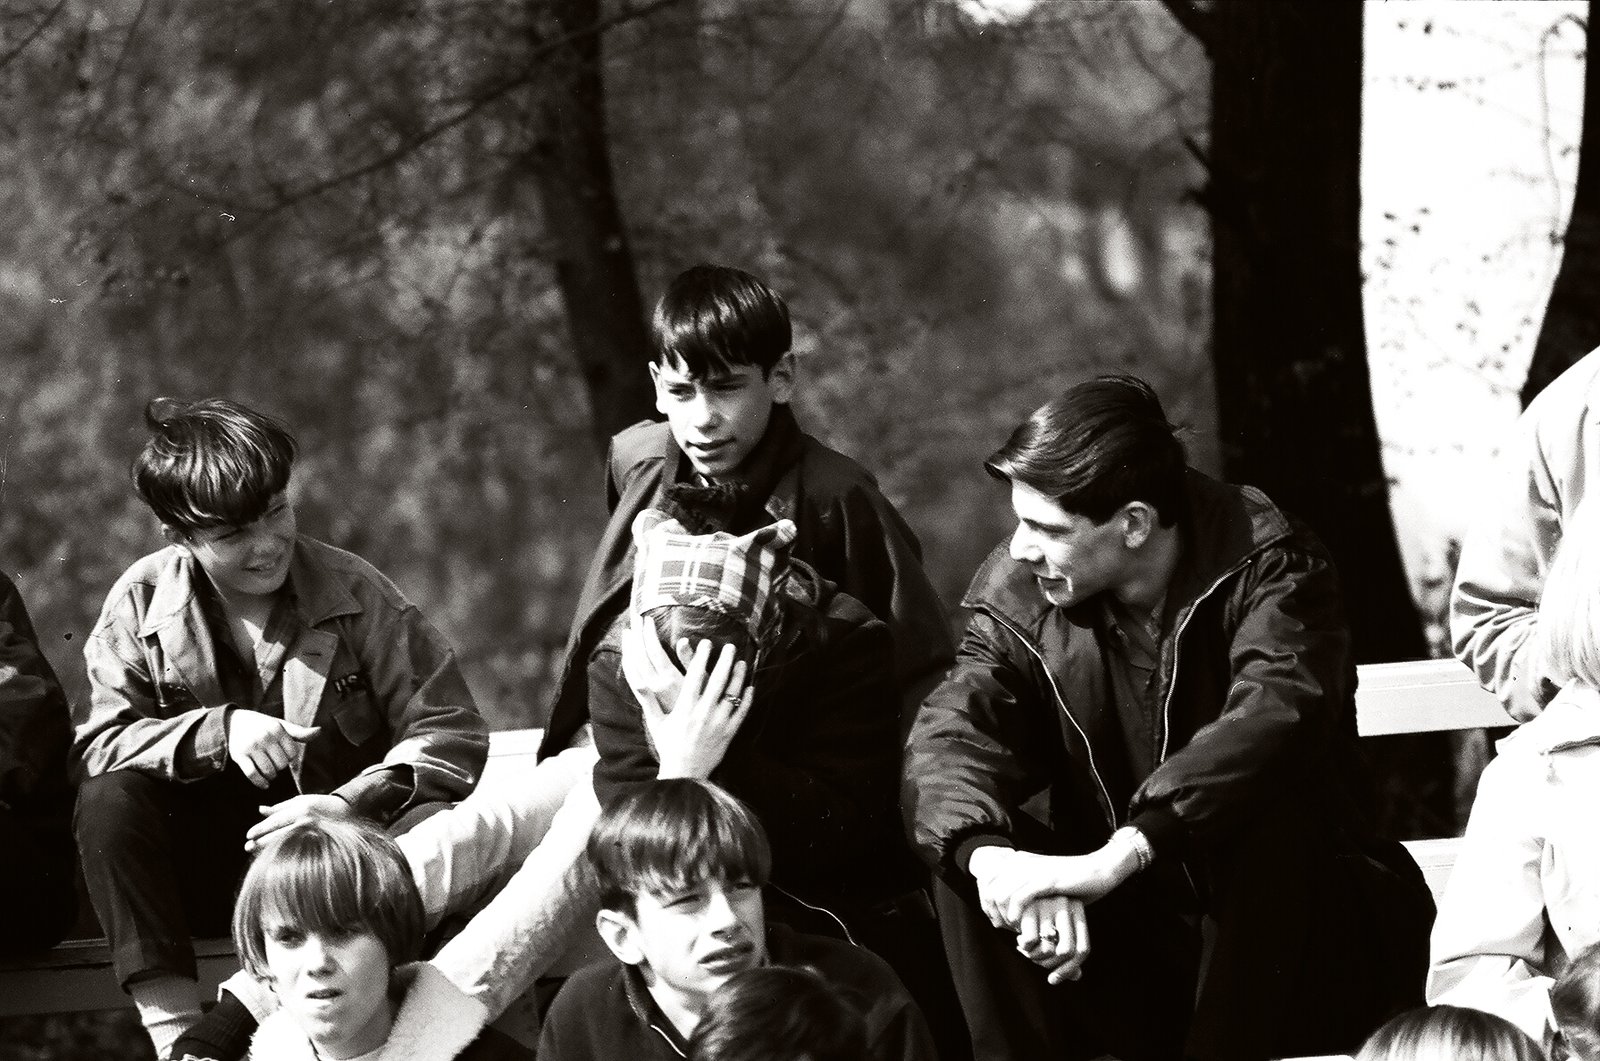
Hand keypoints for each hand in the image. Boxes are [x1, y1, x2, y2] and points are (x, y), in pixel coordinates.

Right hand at [226, 710, 318, 787]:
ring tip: (270, 774)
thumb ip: (299, 732)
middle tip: (275, 764)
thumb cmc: (262, 726)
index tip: (283, 756)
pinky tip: (264, 785)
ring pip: (268, 771)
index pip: (292, 753)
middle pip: (281, 764)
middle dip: (280, 767)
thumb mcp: (280, 725)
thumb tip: (320, 731)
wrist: (233, 722)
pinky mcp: (239, 756)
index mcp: (277, 729)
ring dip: (271, 776)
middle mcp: (265, 737)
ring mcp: (251, 747)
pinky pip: (252, 774)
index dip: (290, 758)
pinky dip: (260, 783)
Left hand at [245, 794, 352, 851]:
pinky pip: (296, 850)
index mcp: (302, 809)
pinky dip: (283, 852)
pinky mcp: (318, 843)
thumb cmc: (322, 805)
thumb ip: (280, 806)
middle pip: (278, 834)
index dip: (260, 829)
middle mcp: (307, 821)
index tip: (248, 835)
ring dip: (268, 849)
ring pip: (285, 844)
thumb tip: (259, 810)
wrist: (349, 812)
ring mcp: (313, 834)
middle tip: (247, 846)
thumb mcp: (302, 801)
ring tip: (255, 851)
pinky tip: (274, 855)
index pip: (275, 821)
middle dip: (260, 842)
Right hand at [621, 626, 751, 779]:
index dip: (702, 658)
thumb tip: (638, 681)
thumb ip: (648, 700)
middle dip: (725, 661)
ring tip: (743, 663)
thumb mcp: (656, 722)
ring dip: (739, 677)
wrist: (684, 773)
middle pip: (717, 681)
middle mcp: (703, 713)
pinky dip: (747, 700)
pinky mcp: (729, 734)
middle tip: (731, 646)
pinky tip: (750, 688)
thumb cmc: (668, 746)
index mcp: (685, 708)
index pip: (695, 676)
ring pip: (732, 694)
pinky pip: (741, 713)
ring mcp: (718, 723)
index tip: (707, 643)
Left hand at [970, 847, 1123, 928]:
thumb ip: (1025, 891)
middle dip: (990, 909)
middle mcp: (1022, 862)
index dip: (986, 901)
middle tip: (1000, 926)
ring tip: (1010, 927)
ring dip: (1002, 914)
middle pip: (989, 887)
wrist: (1101, 870)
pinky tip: (1018, 924)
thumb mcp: (1044, 883)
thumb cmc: (1074, 882)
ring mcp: (1033, 870)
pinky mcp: (1046, 879)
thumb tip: (1007, 911)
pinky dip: (1015, 913)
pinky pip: (1020, 897)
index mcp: (1020, 860)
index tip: (995, 919)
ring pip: (1000, 893)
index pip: (987, 879)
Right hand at [1015, 894, 1090, 983]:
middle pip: (1067, 952)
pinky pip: (1031, 941)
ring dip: (1034, 957)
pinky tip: (1020, 941)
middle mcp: (1066, 905)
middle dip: (1048, 965)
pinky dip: (1025, 947)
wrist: (1010, 890)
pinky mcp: (1030, 906)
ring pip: (1049, 949)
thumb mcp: (1053, 930)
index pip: (1082, 950)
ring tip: (1027, 951)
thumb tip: (1077, 976)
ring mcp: (1048, 904)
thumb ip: (1066, 950)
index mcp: (1077, 910)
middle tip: (1035, 961)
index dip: (1068, 969)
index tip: (1053, 979)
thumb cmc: (1035, 915)